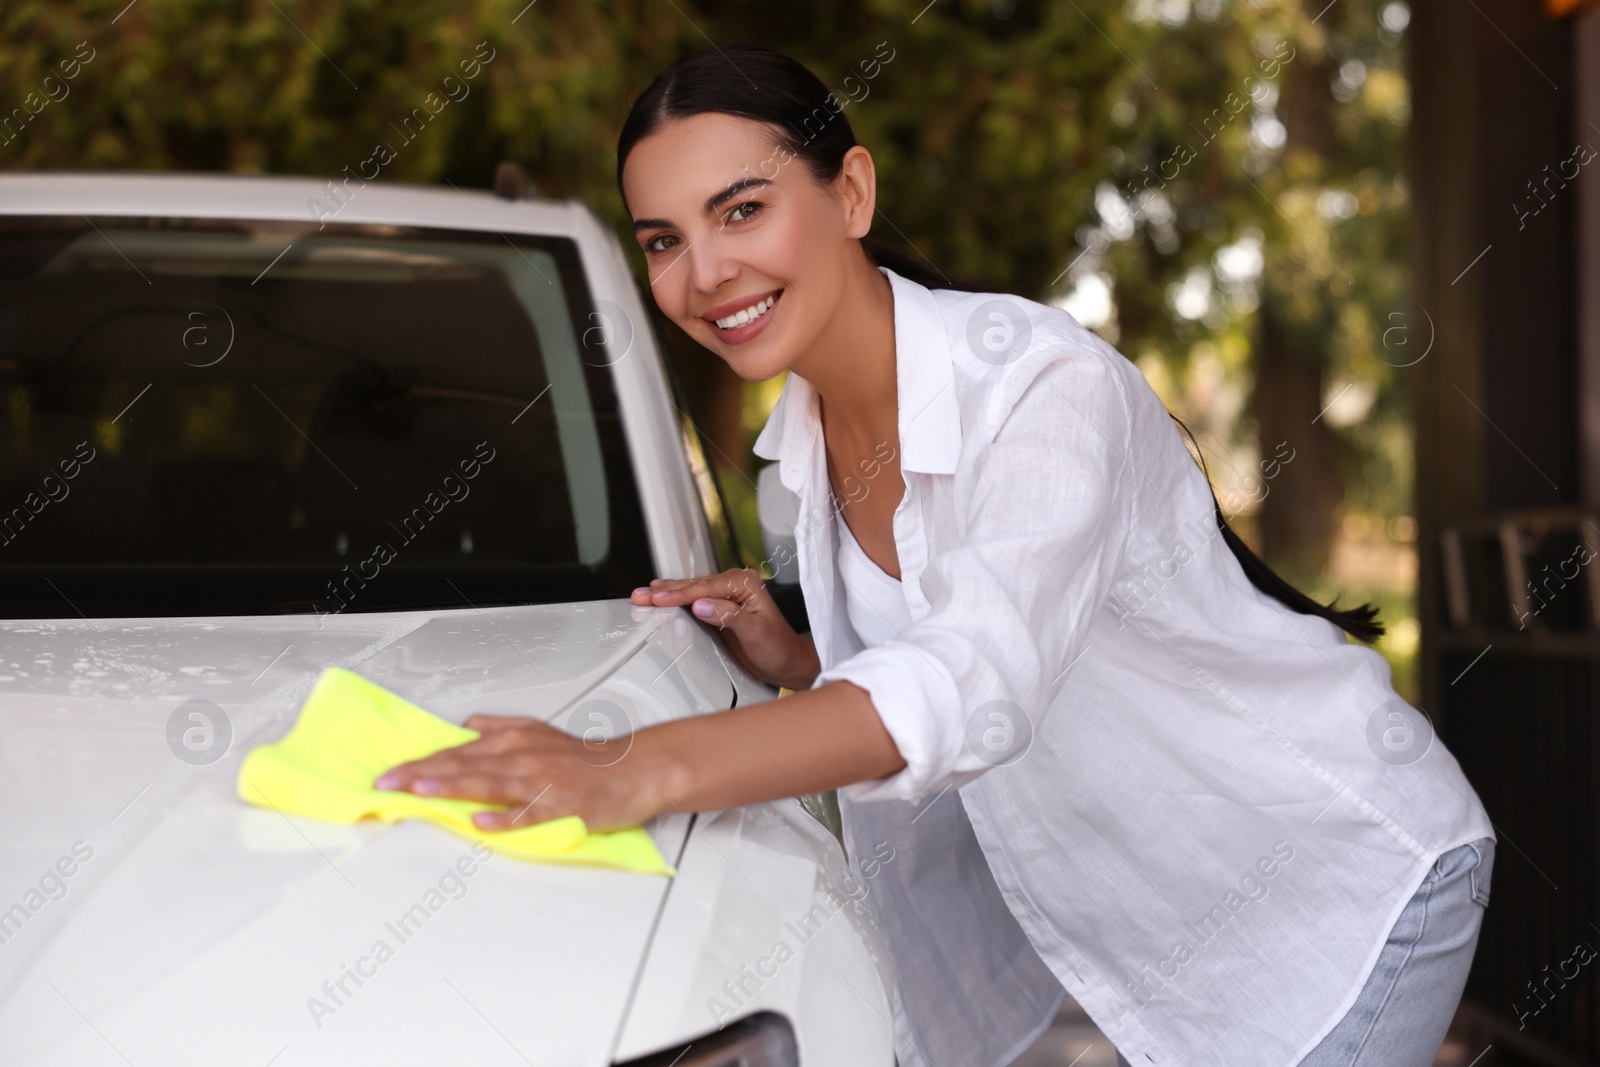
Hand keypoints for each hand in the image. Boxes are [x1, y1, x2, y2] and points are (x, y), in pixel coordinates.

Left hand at [373, 715, 670, 832]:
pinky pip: (528, 814)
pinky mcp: (560, 806)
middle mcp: (522, 756)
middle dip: (420, 774)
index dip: (420, 762)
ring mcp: (541, 782)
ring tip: (420, 792)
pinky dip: (503, 818)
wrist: (634, 768)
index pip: (457, 751)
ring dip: (451, 787)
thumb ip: (499, 728)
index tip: (388, 773)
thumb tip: (467, 727)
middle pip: (464, 765)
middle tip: (386, 783)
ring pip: (488, 783)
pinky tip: (481, 823)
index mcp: (514, 739)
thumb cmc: (586, 757)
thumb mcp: (539, 731)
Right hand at [631, 568, 818, 689]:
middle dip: (664, 591)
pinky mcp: (718, 609)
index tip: (658, 599)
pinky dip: (674, 602)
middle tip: (640, 596)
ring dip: (665, 594)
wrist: (786, 663)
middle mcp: (734, 585)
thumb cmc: (778, 648)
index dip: (679, 594)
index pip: (704, 587)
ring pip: (689, 591)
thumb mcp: (755, 633)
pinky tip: (660, 599)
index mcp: (745, 584)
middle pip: (693, 586)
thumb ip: (728, 616)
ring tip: (642, 596)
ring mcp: (725, 596)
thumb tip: (702, 605)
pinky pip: (692, 601)